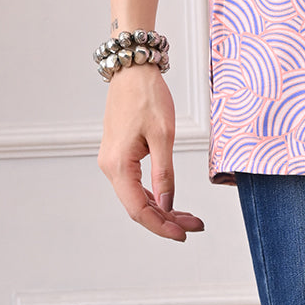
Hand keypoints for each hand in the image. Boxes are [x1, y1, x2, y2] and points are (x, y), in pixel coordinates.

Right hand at [97, 65, 204, 240]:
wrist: (133, 69)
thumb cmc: (148, 95)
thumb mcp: (163, 134)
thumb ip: (164, 172)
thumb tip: (167, 204)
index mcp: (118, 165)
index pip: (139, 210)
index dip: (161, 226)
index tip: (184, 234)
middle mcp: (110, 167)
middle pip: (138, 206)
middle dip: (167, 219)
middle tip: (195, 225)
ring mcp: (112, 160)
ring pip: (137, 196)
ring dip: (162, 208)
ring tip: (188, 216)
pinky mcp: (119, 153)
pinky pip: (135, 183)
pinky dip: (153, 193)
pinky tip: (170, 199)